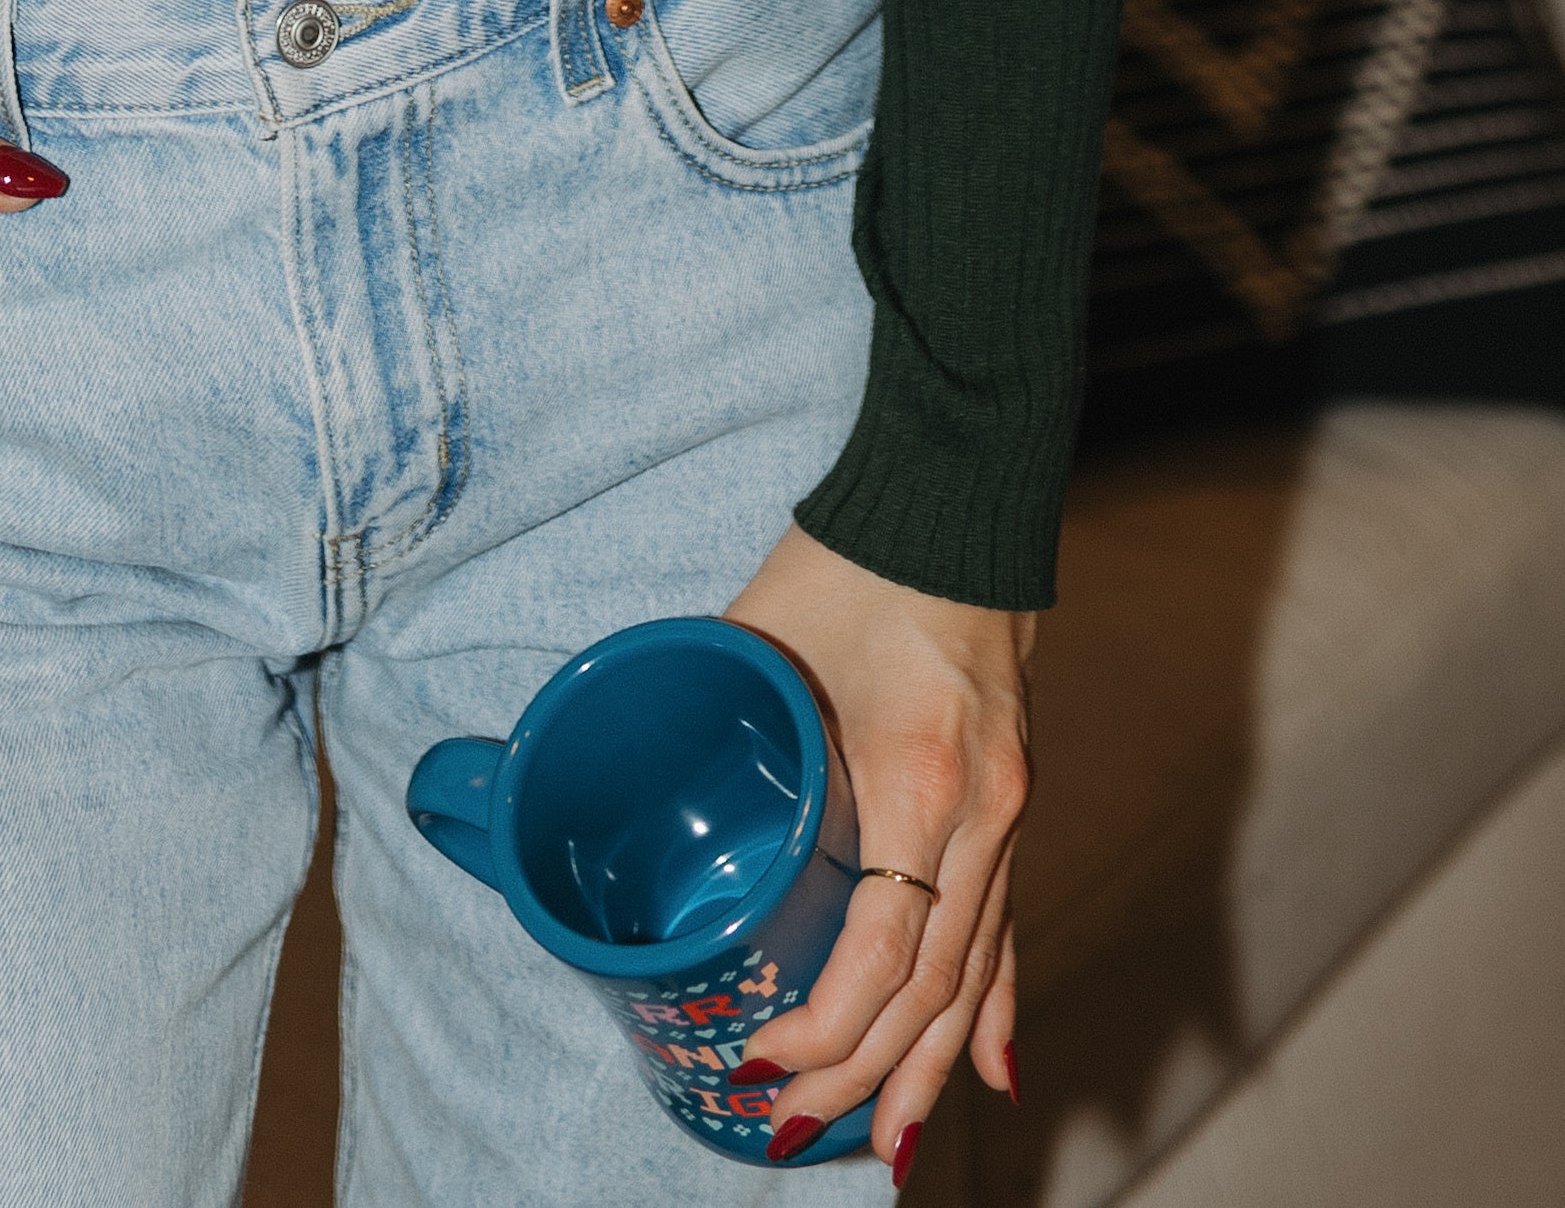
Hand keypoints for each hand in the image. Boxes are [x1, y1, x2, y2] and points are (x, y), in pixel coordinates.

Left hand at [722, 523, 1032, 1181]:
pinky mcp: (1016, 802)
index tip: (764, 1062)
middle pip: (931, 990)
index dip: (827, 1030)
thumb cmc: (851, 560)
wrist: (955, 497)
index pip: (885, 954)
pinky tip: (985, 1071)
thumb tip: (623, 765)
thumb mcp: (765, 641)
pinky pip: (1003, 927)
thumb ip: (717, 718)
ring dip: (926, 1069)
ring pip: (976, 974)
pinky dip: (991, 1007)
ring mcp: (1009, 813)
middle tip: (793, 1133)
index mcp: (920, 779)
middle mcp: (981, 814)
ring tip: (884, 1148)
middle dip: (862, 1077)